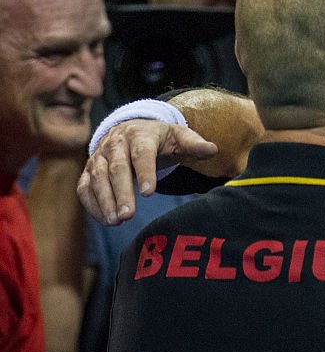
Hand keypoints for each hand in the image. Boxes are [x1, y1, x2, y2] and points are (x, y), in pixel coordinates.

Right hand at [77, 119, 217, 224]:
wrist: (132, 130)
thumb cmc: (160, 139)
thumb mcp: (179, 137)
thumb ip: (194, 144)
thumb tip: (213, 150)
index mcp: (139, 134)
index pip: (141, 153)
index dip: (144, 172)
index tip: (149, 193)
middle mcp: (115, 144)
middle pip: (116, 168)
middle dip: (121, 192)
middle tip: (128, 215)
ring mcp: (98, 157)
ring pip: (97, 178)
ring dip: (105, 201)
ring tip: (116, 221)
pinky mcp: (88, 171)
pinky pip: (84, 187)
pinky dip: (92, 204)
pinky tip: (105, 220)